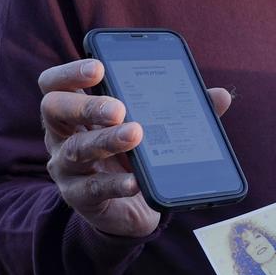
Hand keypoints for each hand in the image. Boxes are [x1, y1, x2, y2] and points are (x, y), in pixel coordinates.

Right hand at [38, 58, 231, 237]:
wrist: (129, 207)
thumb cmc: (137, 155)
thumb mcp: (154, 129)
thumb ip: (183, 110)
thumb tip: (221, 95)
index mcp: (78, 110)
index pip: (56, 84)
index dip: (71, 72)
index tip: (98, 67)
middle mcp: (63, 134)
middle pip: (54, 109)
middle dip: (86, 105)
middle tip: (118, 108)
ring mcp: (67, 167)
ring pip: (76, 149)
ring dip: (106, 140)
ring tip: (135, 134)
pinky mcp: (80, 197)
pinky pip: (93, 189)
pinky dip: (116, 183)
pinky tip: (135, 181)